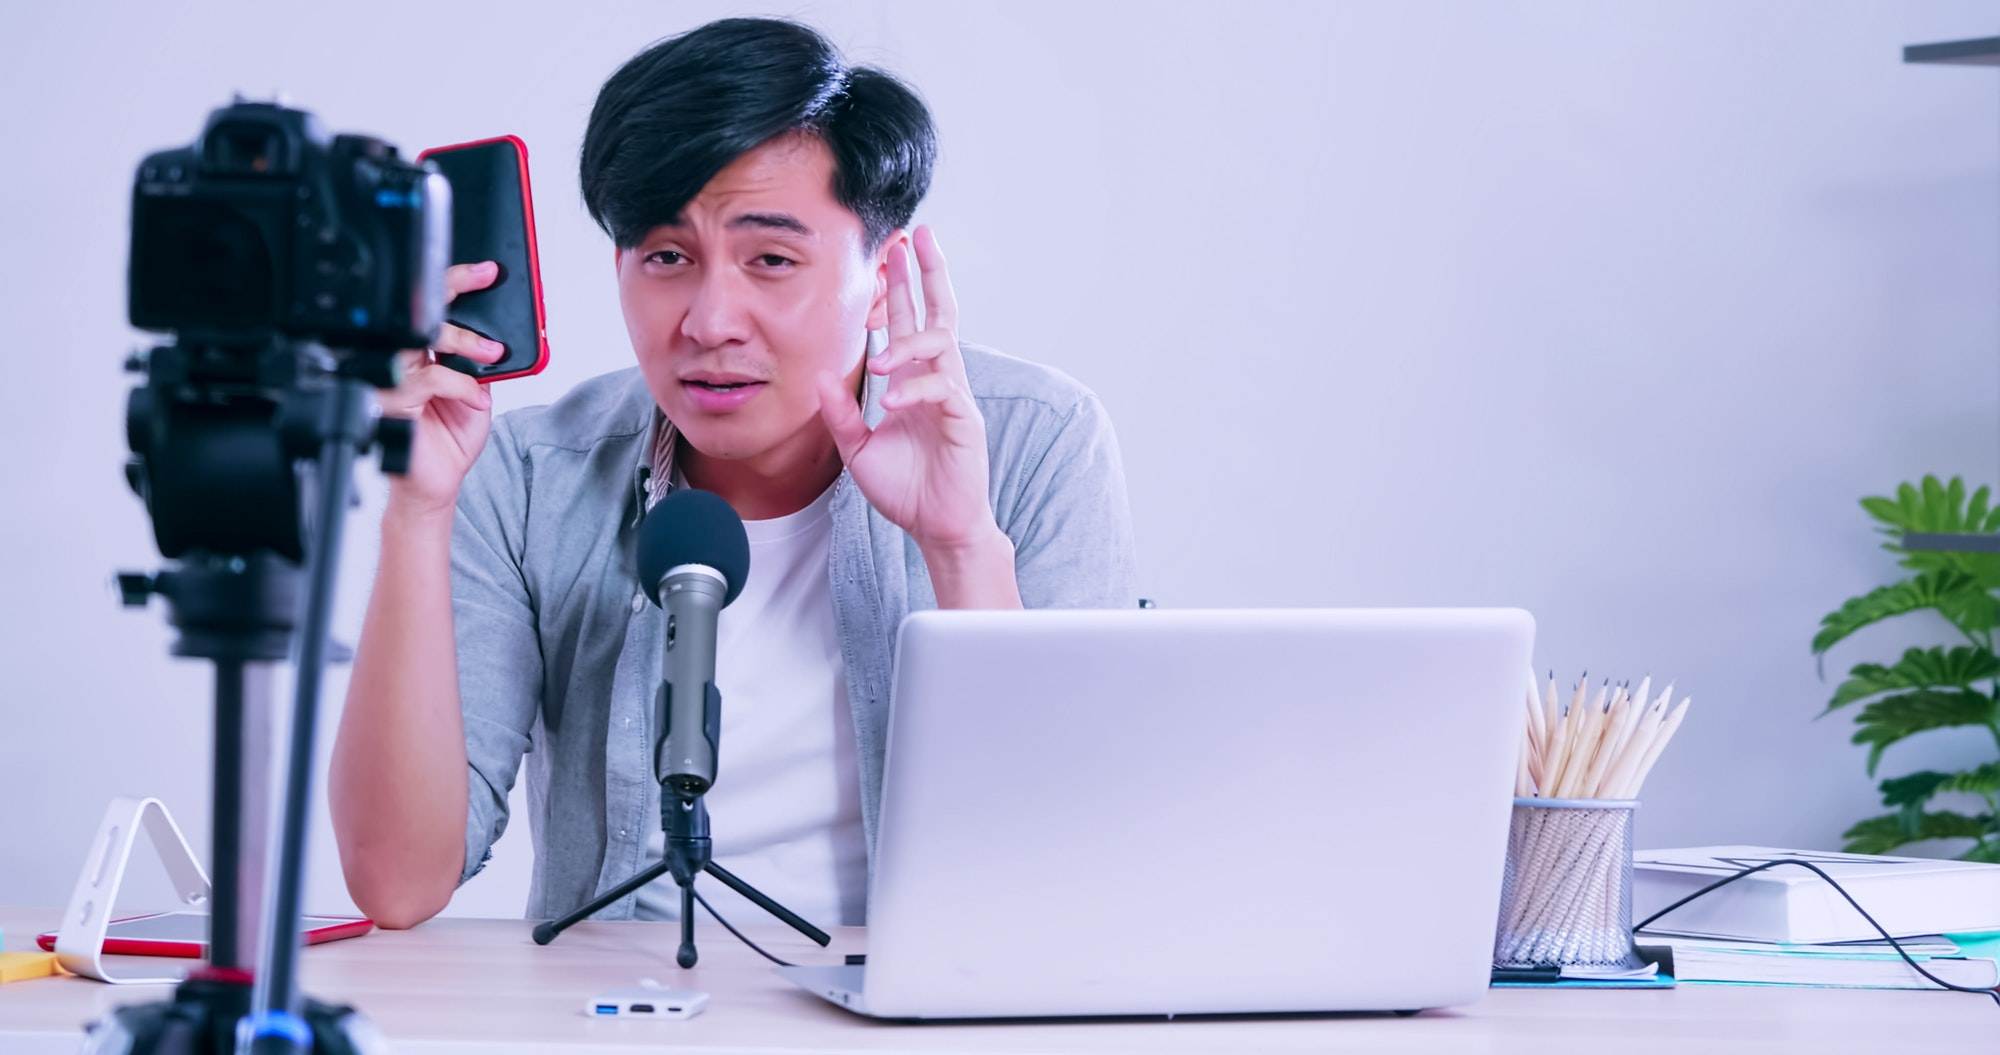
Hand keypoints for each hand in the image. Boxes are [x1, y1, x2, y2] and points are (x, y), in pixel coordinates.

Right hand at [378, 261, 504, 519]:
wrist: (436, 483)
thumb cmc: (448, 441)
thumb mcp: (477, 394)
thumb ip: (478, 364)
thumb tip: (497, 336)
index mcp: (421, 355)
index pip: (431, 309)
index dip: (456, 283)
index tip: (487, 270)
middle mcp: (403, 361)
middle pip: (419, 310)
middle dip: (454, 285)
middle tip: (484, 276)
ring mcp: (394, 378)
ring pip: (422, 337)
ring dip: (463, 340)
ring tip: (490, 352)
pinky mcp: (393, 401)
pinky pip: (428, 378)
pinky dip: (460, 386)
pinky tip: (474, 400)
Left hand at [816, 226, 997, 554]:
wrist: (935, 527)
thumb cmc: (905, 489)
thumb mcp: (858, 449)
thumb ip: (840, 413)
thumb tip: (820, 377)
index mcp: (913, 380)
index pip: (911, 321)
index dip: (905, 284)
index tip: (896, 248)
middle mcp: (937, 379)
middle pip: (938, 312)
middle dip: (928, 273)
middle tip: (918, 236)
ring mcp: (954, 397)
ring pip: (942, 344)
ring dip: (910, 341)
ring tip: (882, 358)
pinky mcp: (964, 421)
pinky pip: (942, 390)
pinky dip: (915, 390)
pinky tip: (892, 402)